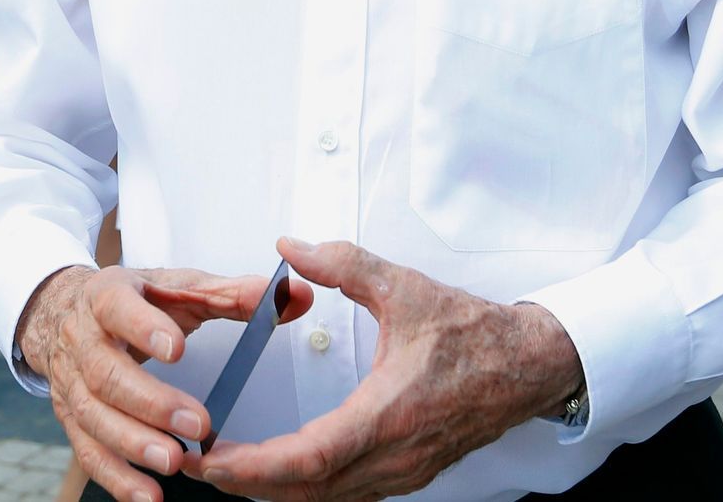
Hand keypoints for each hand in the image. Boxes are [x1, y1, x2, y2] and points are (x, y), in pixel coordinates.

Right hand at [20, 263, 314, 501]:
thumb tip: (293, 296)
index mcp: (108, 294)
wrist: (68, 312)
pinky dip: (116, 477)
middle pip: (106, 373)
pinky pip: (88, 451)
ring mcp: (71, 381)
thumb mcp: (181, 288)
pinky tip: (148, 495)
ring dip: (132, 444)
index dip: (142, 328)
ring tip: (173, 462)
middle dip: (151, 402)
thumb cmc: (137, 301)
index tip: (177, 349)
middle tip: (197, 425)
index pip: (118, 307)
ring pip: (93, 416)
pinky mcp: (71, 418)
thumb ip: (236, 294)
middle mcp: (82, 338)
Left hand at [186, 238, 581, 500]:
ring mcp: (402, 472)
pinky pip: (345, 493)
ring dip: (272, 490)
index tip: (209, 458)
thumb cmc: (472, 331)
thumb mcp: (403, 286)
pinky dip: (303, 488)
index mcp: (388, 414)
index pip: (308, 457)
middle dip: (245, 483)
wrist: (529, 365)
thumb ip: (343, 263)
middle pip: (306, 491)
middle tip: (194, 465)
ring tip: (224, 470)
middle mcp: (394, 456)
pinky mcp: (406, 472)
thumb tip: (289, 247)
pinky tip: (277, 473)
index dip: (253, 466)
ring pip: (325, 499)